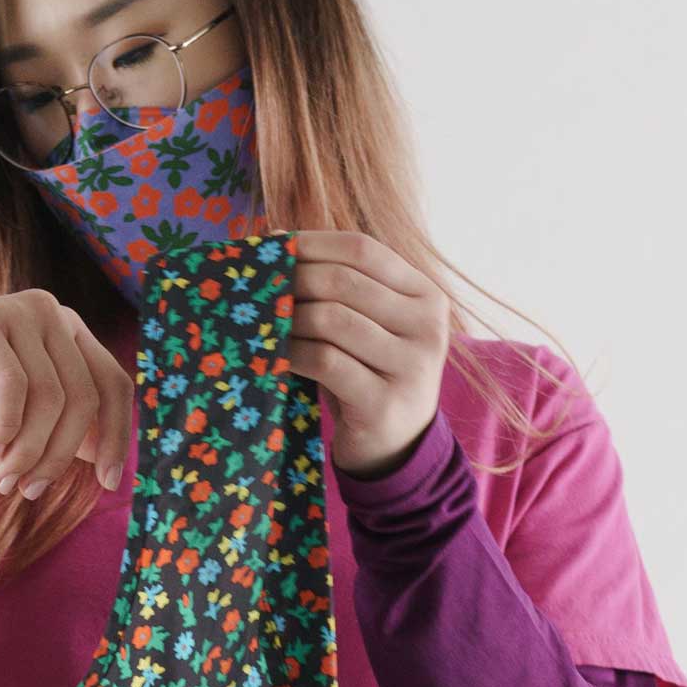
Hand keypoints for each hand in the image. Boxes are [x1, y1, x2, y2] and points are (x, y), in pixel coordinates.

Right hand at [0, 292, 132, 497]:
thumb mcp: (32, 414)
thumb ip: (71, 430)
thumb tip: (108, 464)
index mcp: (75, 335)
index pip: (113, 385)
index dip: (117, 436)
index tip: (109, 483)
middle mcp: (55, 315)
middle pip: (82, 397)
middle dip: (58, 455)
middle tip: (30, 490)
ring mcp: (21, 313)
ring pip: (48, 396)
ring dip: (26, 450)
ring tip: (4, 479)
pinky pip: (11, 384)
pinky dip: (5, 427)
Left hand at [287, 231, 451, 478]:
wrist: (396, 447)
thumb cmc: (371, 374)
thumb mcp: (369, 325)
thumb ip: (339, 286)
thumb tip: (277, 239)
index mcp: (427, 296)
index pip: (364, 250)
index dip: (314, 244)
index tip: (274, 247)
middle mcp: (428, 327)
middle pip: (344, 282)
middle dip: (294, 279)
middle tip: (259, 288)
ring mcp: (411, 366)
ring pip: (332, 319)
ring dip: (289, 317)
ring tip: (264, 321)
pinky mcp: (384, 403)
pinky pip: (325, 362)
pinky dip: (293, 353)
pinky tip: (274, 354)